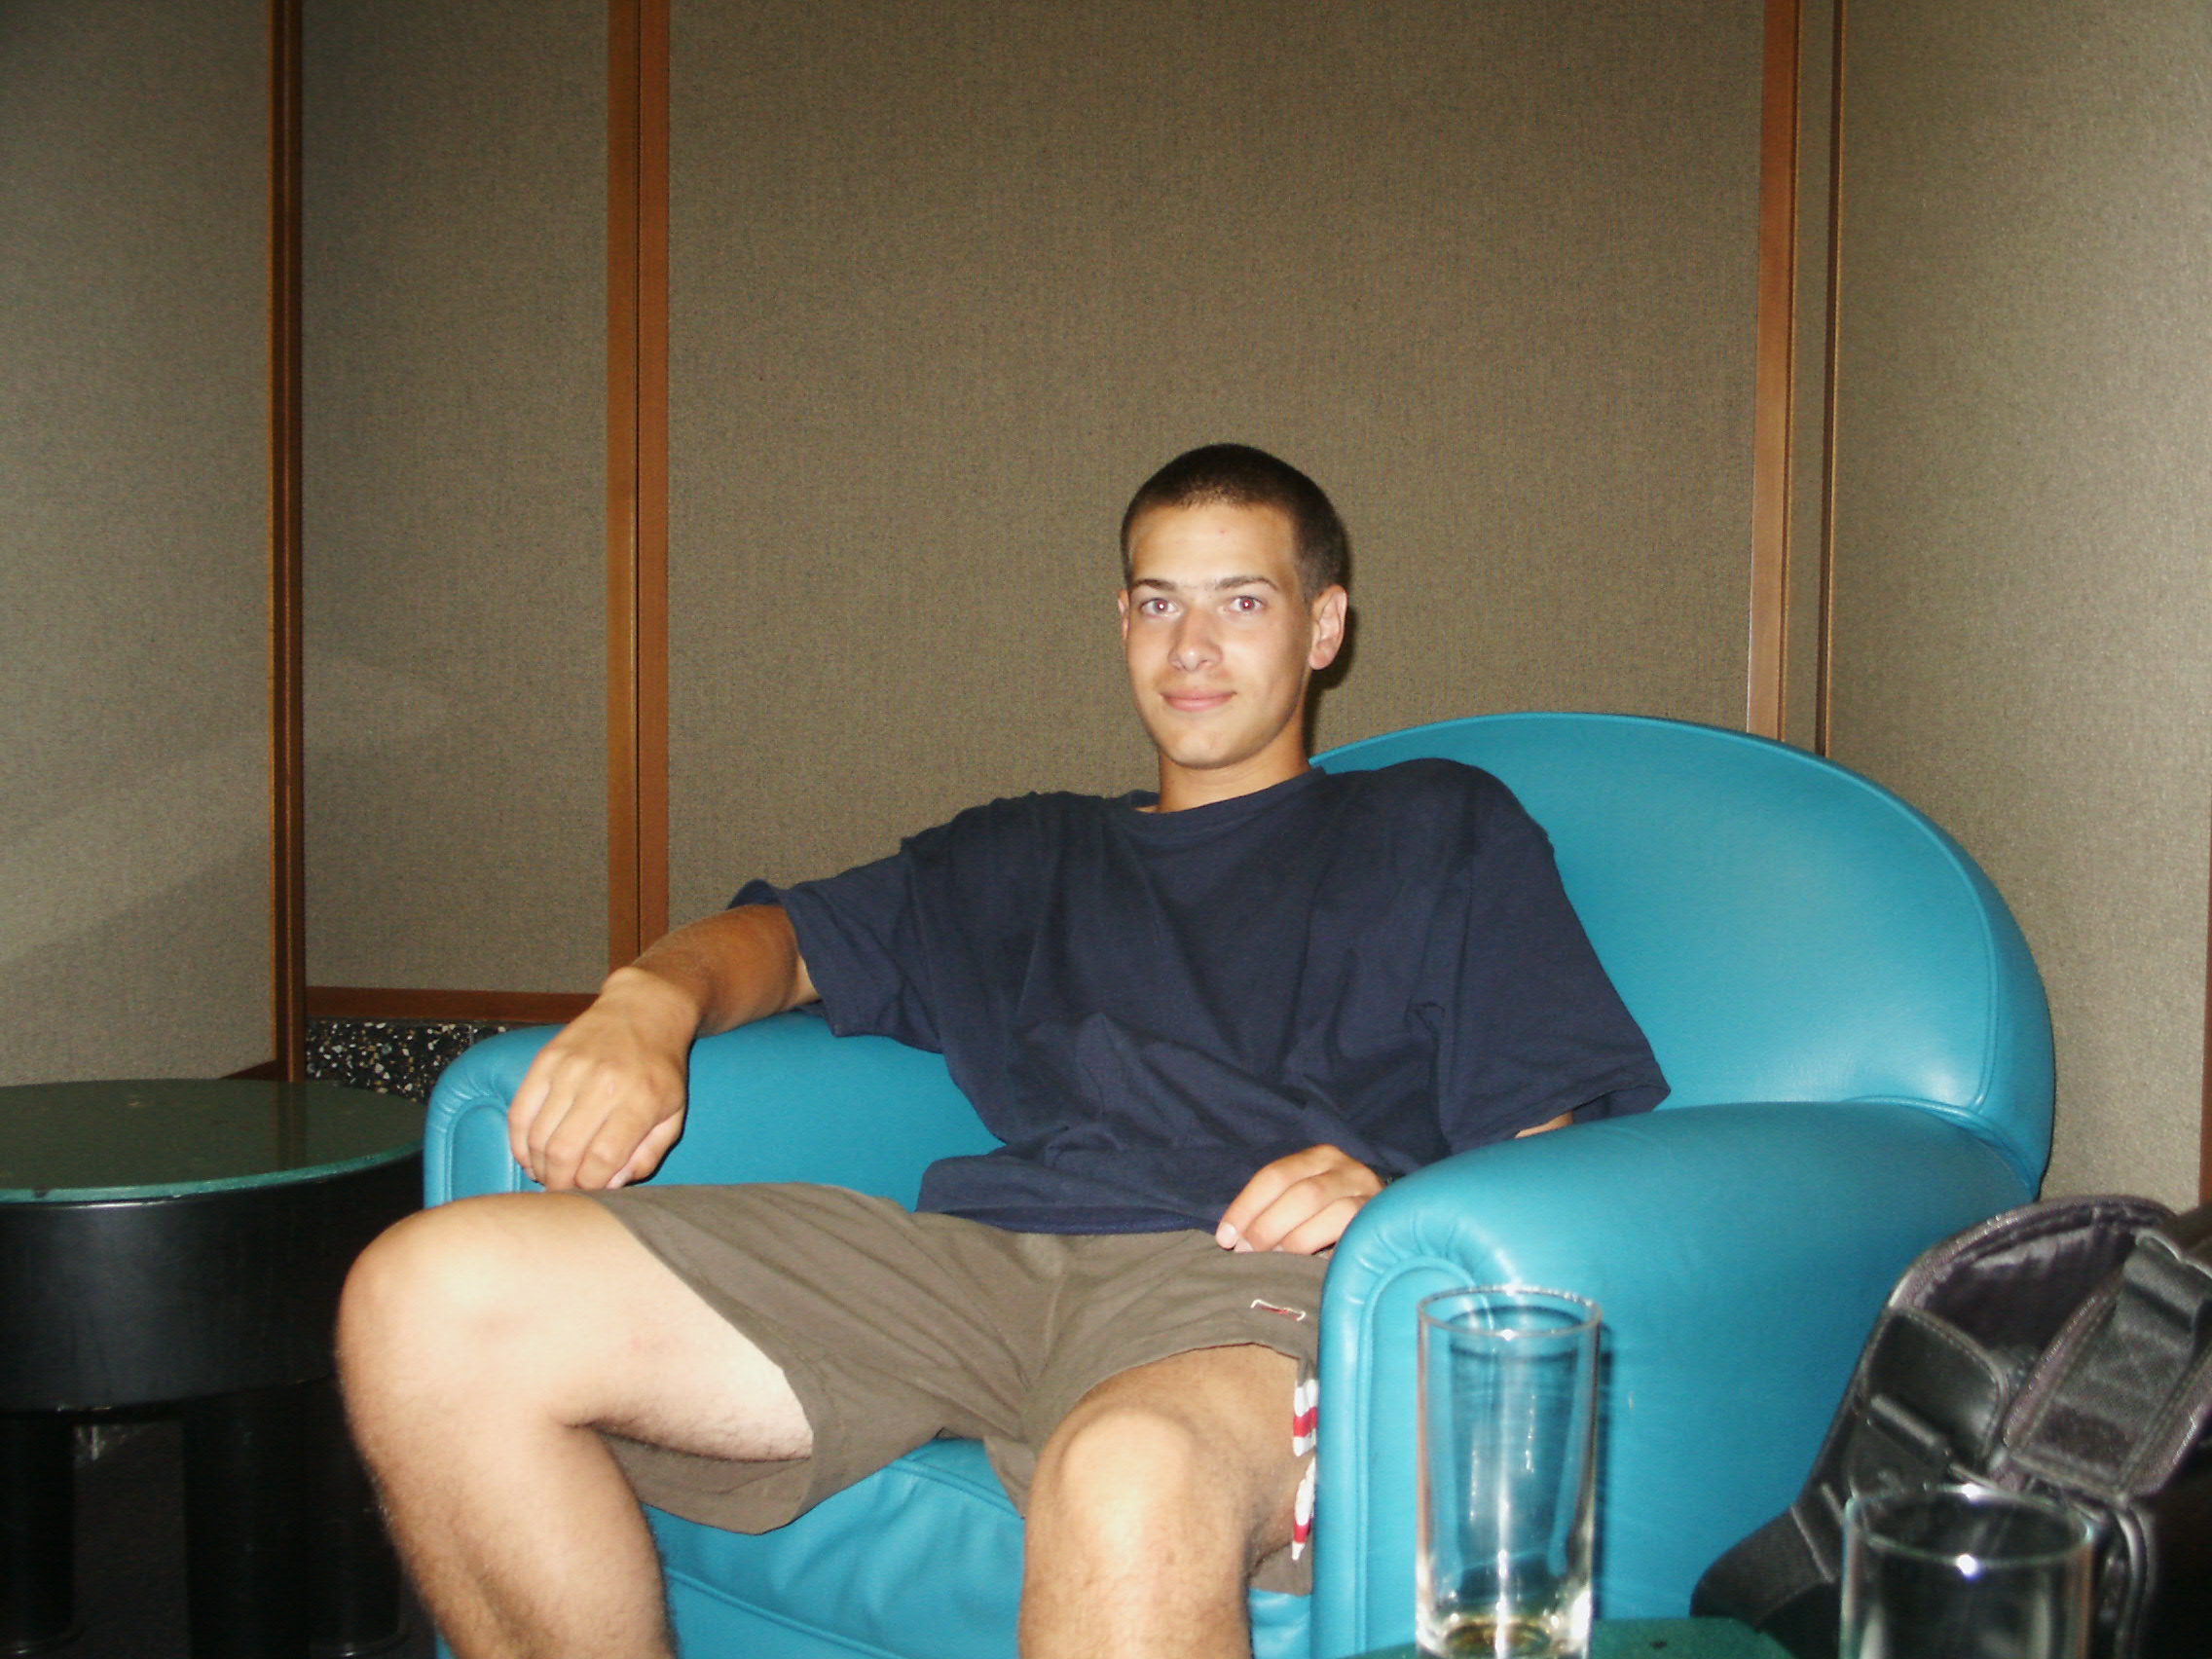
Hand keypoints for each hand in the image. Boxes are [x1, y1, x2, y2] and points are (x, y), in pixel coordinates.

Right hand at [506, 969, 696, 1190]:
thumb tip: (610, 1185)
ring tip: (548, 1175)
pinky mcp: (545, 1060)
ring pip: (538, 1137)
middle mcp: (602, 1084)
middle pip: (564, 1153)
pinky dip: (519, 1143)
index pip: (602, 1160)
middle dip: (559, 1184)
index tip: (589, 1193)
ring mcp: (569, 1070)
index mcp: (640, 1100)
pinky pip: (520, 1113)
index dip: (589, 1187)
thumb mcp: (673, 1114)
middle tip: (561, 1192)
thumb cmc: (660, 1069)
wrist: (642, 1010)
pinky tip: (530, 1155)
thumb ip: (647, 1156)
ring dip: (538, 1167)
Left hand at [1215, 1144, 1385, 1254]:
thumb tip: (1233, 1238)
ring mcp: (1368, 1192)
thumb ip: (1275, 1209)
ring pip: (1327, 1209)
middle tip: (1248, 1254)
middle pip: (1300, 1193)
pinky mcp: (1382, 1218)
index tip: (1226, 1237)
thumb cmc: (1333, 1215)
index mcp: (1318, 1157)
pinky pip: (1352, 1231)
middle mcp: (1345, 1168)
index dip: (1246, 1207)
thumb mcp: (1303, 1200)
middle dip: (1267, 1226)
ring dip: (1294, 1239)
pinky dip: (1325, 1248)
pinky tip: (1308, 1264)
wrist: (1397, 1217)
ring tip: (1274, 1260)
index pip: (1275, 1175)